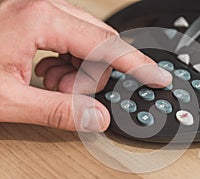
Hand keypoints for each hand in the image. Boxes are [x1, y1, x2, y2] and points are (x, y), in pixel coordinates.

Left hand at [0, 0, 171, 131]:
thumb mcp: (7, 99)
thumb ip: (58, 111)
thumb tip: (96, 119)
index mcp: (39, 18)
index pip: (107, 45)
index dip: (137, 64)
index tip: (157, 75)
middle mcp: (43, 6)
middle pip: (98, 42)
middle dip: (92, 74)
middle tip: (69, 92)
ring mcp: (40, 8)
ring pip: (86, 41)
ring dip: (76, 69)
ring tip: (48, 82)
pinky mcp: (38, 16)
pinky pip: (71, 39)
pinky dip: (66, 61)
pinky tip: (45, 72)